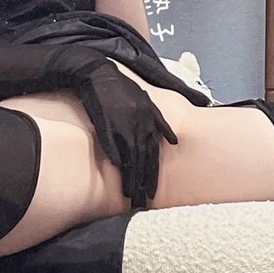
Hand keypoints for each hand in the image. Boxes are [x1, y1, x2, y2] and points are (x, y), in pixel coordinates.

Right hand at [72, 62, 178, 207]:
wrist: (99, 73)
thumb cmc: (122, 89)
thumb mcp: (146, 101)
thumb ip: (160, 121)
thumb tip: (174, 141)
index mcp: (150, 120)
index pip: (154, 153)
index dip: (153, 173)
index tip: (151, 191)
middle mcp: (140, 123)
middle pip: (145, 157)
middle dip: (144, 180)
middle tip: (144, 199)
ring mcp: (123, 123)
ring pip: (130, 155)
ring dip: (130, 176)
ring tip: (130, 194)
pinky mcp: (106, 122)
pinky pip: (111, 143)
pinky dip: (115, 156)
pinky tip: (117, 169)